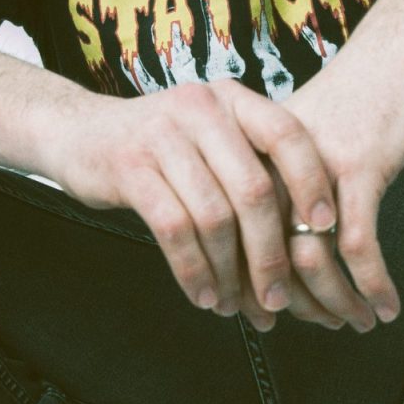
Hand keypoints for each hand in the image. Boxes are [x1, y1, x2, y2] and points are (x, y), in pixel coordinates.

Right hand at [48, 80, 372, 332]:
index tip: (325, 228)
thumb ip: (250, 168)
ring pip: (214, 216)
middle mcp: (200, 107)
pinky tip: (201, 295)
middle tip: (275, 298)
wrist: (78, 133)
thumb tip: (308, 238)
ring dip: (229, 272)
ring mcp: (162, 134)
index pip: (287, 134)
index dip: (311, 182)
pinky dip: (192, 269)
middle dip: (270, 253)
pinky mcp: (128, 166)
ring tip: (233, 305)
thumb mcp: (209, 139)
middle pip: (254, 188)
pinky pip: (173, 228)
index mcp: (231, 98)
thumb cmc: (160, 148)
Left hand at [276, 30, 403, 330]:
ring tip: (358, 322)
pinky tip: (386, 306)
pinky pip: (359, 246)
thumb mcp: (302, 146)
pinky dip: (373, 285)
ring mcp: (313, 171)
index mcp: (249, 164)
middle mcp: (271, 170)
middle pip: (267, 259)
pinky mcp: (358, 170)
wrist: (394, 52)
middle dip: (293, 305)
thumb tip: (276, 253)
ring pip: (311, 261)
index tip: (268, 318)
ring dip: (336, 302)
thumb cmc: (352, 103)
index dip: (249, 289)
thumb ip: (282, 189)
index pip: (236, 243)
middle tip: (322, 327)